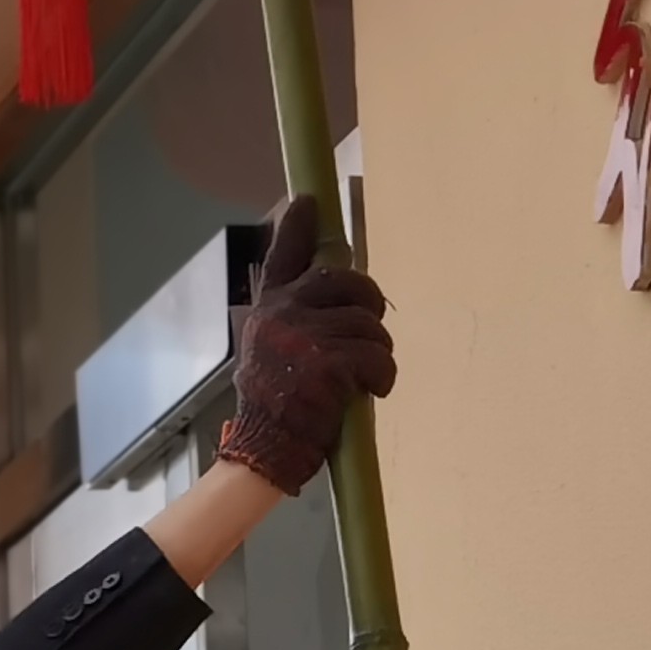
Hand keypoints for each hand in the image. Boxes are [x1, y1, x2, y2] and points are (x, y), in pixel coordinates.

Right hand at [218, 193, 394, 488]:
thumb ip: (292, 319)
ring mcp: (304, 336)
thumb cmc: (276, 406)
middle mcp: (282, 314)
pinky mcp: (328, 362)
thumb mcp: (270, 352)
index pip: (283, 257)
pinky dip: (383, 377)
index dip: (296, 227)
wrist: (267, 448)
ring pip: (370, 325)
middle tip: (369, 336)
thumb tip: (337, 295)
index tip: (307, 201)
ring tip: (362, 379)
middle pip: (349, 282)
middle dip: (371, 306)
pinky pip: (378, 356)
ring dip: (377, 353)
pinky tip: (371, 392)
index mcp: (268, 310)